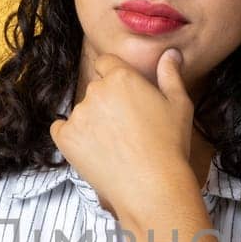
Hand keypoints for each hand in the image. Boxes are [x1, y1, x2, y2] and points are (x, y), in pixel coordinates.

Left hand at [47, 48, 194, 221]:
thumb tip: (169, 54)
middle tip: (125, 129)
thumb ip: (170, 75)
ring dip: (92, 122)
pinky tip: (92, 150)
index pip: (106, 63)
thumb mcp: (179, 105)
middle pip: (95, 89)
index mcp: (122, 77)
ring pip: (81, 111)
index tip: (125, 99)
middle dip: (107, 103)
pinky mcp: (65, 138)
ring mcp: (78, 115)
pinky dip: (72, 137)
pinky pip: (61, 130)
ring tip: (114, 146)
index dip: (115, 79)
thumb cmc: (170, 146)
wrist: (152, 187)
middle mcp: (96, 91)